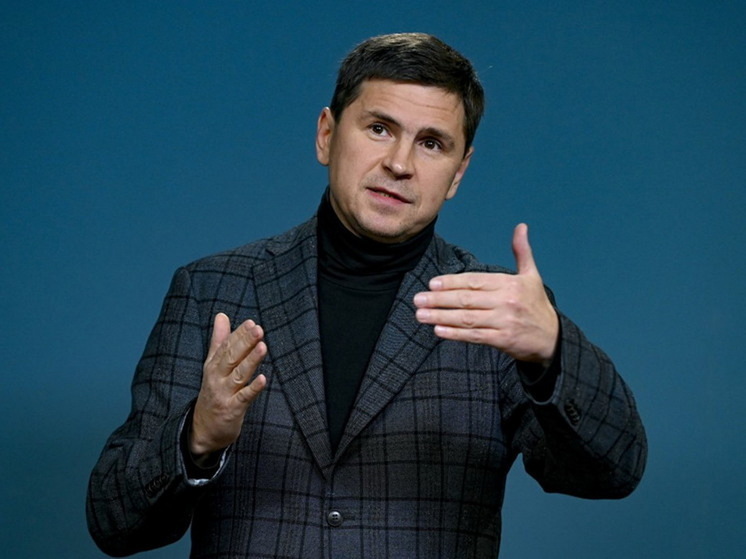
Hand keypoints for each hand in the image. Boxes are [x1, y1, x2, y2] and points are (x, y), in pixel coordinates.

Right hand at [190, 313, 267, 455]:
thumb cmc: (213, 392)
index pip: (226, 346)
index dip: (239, 334)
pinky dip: (253, 388)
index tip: (251, 322)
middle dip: (245, 343)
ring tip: (262, 347)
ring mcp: (224, 394)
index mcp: (213, 365)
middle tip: (258, 329)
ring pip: (238, 375)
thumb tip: (221, 315)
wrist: (203, 430)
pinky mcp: (232, 410)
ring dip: (250, 361)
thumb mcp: (212, 365)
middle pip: (231, 357)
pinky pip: (243, 398)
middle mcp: (217, 378)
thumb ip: (219, 340)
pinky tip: (263, 379)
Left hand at [414, 223, 558, 365]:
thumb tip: (521, 227)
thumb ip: (522, 252)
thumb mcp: (532, 276)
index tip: (432, 284)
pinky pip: (474, 336)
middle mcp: (506, 302)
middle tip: (417, 299)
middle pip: (467, 300)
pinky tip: (438, 330)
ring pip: (467, 318)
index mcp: (510, 284)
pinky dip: (455, 334)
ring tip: (421, 315)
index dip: (452, 282)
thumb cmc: (536, 304)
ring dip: (441, 317)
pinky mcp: (502, 340)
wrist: (552, 338)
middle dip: (439, 300)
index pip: (475, 281)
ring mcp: (504, 322)